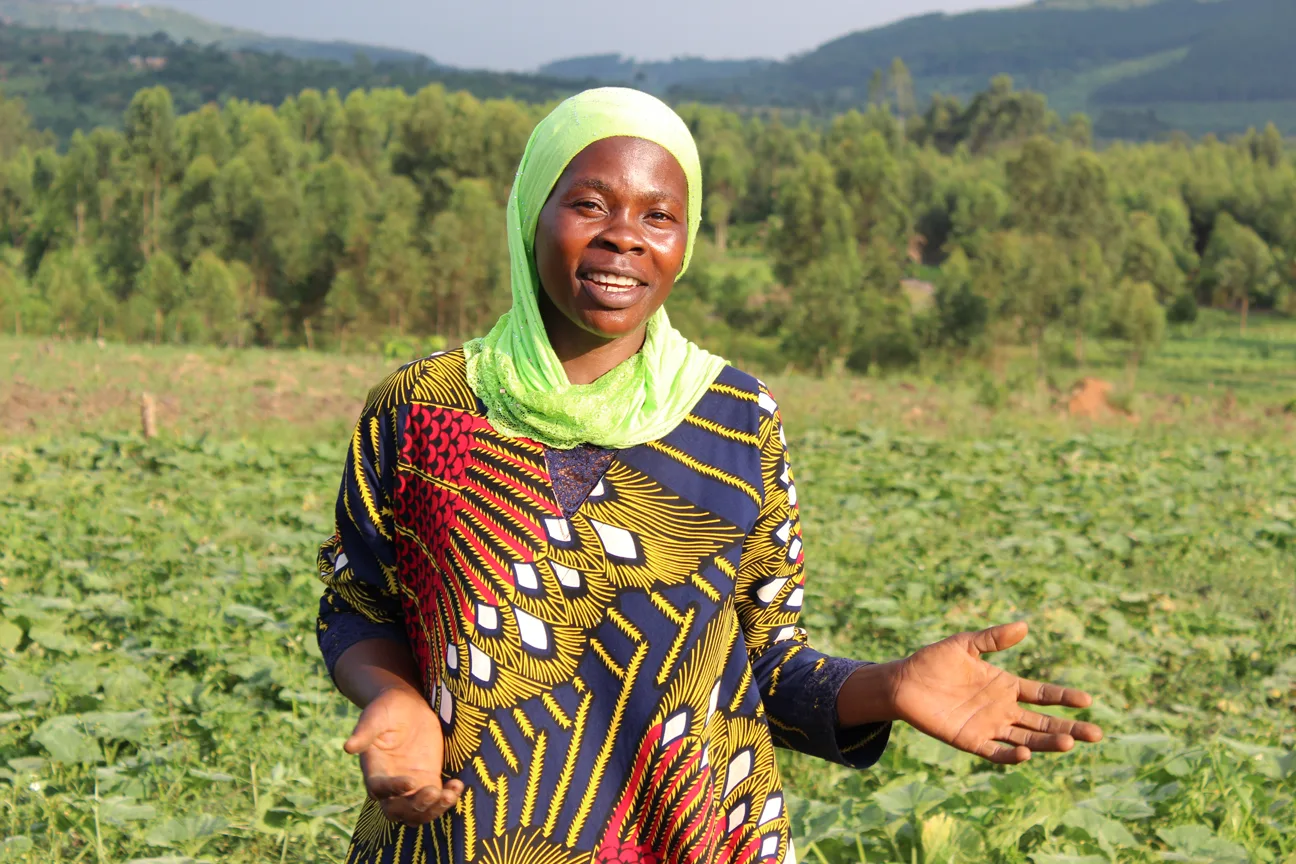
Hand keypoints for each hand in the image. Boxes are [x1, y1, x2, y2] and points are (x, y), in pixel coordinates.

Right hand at [344, 685, 463, 824]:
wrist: (407, 705)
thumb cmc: (387, 708)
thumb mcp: (375, 716)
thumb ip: (364, 732)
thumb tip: (348, 747)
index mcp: (374, 769)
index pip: (379, 789)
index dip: (394, 789)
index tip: (411, 782)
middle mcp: (390, 783)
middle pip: (398, 811)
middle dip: (415, 808)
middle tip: (433, 792)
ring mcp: (411, 785)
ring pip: (418, 812)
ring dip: (434, 809)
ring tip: (450, 794)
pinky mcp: (428, 780)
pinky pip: (437, 798)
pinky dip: (447, 798)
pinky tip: (457, 785)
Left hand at [889, 621, 1102, 763]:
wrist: (902, 682)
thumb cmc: (932, 661)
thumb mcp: (965, 644)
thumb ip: (993, 639)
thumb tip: (1024, 626)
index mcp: (1005, 685)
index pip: (1043, 694)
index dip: (1064, 697)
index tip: (1088, 700)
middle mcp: (1002, 709)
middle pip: (1043, 722)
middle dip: (1069, 728)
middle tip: (1096, 734)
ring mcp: (988, 727)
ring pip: (1026, 739)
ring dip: (1047, 743)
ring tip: (1069, 743)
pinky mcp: (970, 741)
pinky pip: (995, 752)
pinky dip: (1011, 755)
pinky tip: (1027, 753)